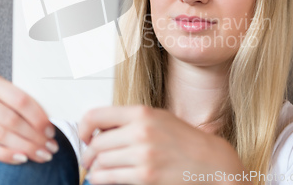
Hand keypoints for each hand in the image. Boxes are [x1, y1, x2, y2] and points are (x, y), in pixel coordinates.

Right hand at [0, 70, 57, 179]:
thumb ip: (17, 102)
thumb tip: (48, 122)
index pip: (20, 99)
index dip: (38, 116)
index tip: (51, 131)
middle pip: (11, 119)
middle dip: (35, 136)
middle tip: (50, 148)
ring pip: (0, 134)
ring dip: (25, 147)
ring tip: (41, 155)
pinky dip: (6, 154)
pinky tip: (22, 158)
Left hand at [78, 105, 249, 184]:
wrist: (209, 161)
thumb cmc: (183, 139)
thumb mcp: (157, 118)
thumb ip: (129, 120)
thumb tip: (98, 130)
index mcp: (142, 113)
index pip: (97, 115)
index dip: (83, 127)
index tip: (84, 136)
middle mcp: (140, 131)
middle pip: (97, 143)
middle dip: (89, 153)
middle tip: (89, 158)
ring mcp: (143, 155)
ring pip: (101, 162)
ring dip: (95, 168)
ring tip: (97, 169)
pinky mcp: (145, 176)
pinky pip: (109, 177)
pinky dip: (100, 179)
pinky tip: (104, 177)